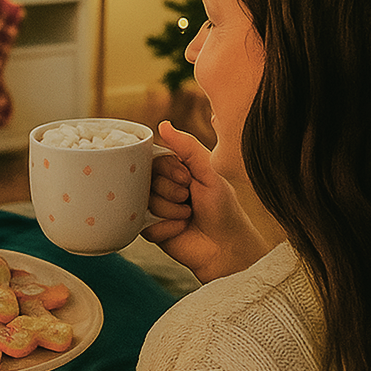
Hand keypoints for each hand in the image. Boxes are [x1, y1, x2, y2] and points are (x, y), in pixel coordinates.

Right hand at [143, 120, 269, 282]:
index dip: (168, 169)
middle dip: (171, 190)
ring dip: (170, 209)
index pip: (154, 159)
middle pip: (145, 179)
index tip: (187, 178)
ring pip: (144, 201)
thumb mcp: (209, 171)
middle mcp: (162, 188)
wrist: (226, 246)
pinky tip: (181, 229)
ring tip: (188, 215)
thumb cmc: (223, 208)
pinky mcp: (149, 230)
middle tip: (188, 198)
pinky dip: (166, 226)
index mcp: (175, 171)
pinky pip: (144, 223)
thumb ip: (187, 147)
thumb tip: (163, 124)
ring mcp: (154, 209)